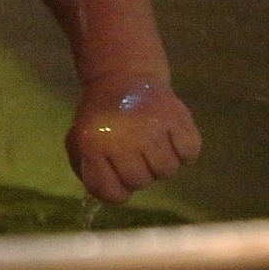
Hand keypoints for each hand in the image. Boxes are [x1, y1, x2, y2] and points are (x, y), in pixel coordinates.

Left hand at [67, 81, 200, 203]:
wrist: (124, 76)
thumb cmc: (103, 117)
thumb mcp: (79, 139)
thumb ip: (85, 170)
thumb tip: (101, 194)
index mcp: (93, 145)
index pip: (111, 194)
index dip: (117, 189)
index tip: (117, 173)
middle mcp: (121, 139)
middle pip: (140, 183)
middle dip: (138, 171)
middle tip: (133, 148)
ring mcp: (151, 128)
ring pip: (166, 171)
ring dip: (160, 160)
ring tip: (150, 139)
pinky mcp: (177, 118)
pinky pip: (188, 154)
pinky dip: (183, 148)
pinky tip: (169, 133)